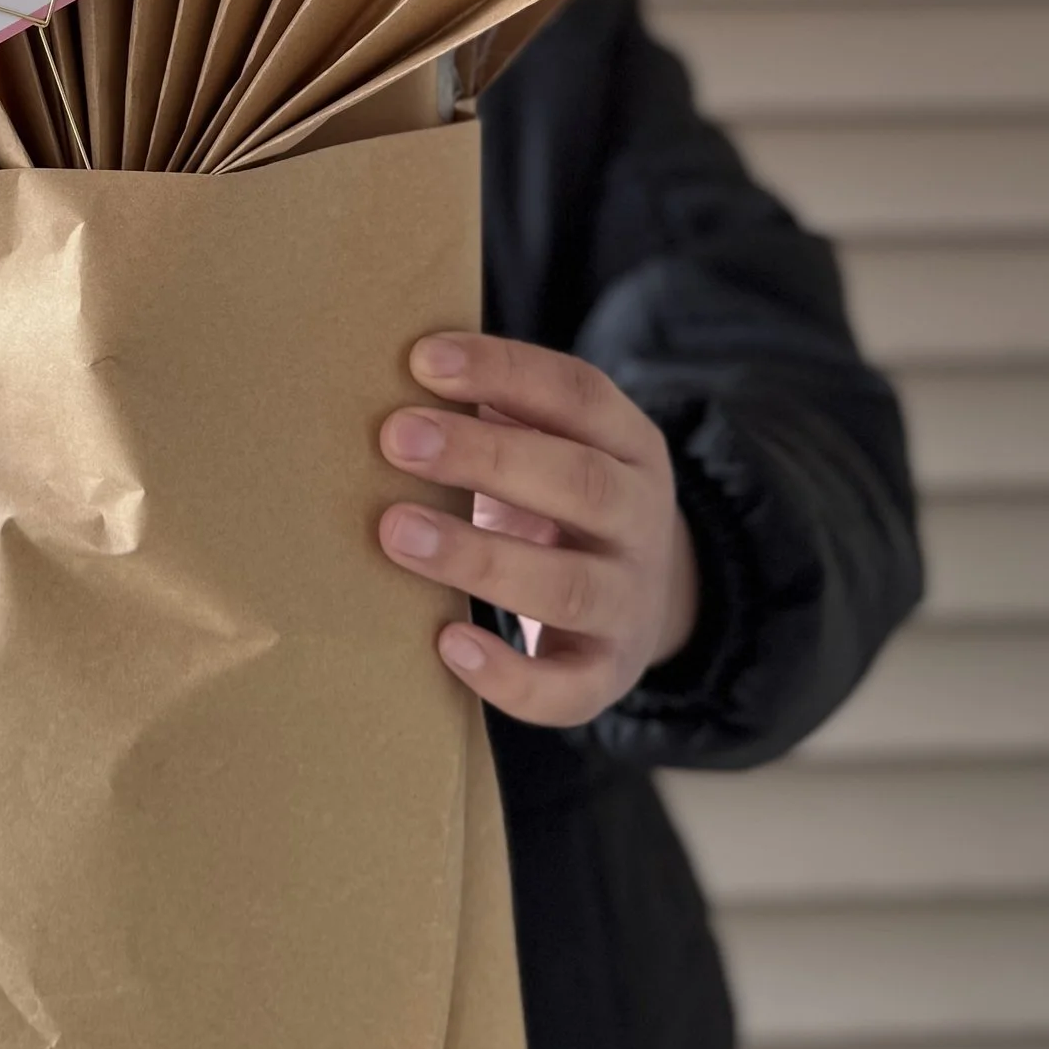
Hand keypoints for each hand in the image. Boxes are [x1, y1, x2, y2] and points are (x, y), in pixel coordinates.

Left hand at [379, 333, 699, 727]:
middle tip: (396, 437)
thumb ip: (497, 411)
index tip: (422, 360)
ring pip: (565, 585)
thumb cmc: (561, 502)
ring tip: (396, 531)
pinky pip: (564, 689)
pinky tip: (447, 645)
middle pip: (577, 482)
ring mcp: (629, 603)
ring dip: (477, 557)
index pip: (577, 394)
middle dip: (483, 456)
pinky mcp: (605, 675)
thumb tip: (398, 372)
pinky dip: (507, 676)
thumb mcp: (556, 443)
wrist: (652, 599)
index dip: (503, 372)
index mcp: (628, 445)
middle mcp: (640, 521)